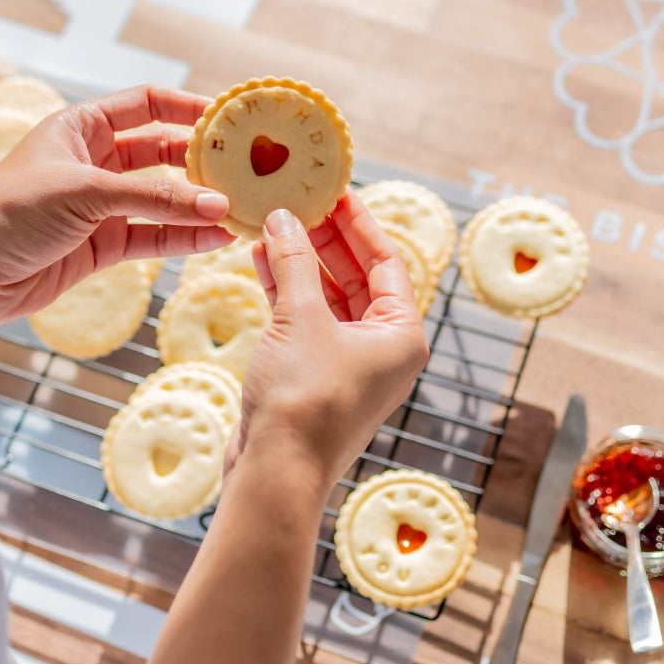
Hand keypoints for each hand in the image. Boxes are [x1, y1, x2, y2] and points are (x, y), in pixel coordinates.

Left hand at [0, 85, 233, 367]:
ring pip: (162, 199)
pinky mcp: (101, 246)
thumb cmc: (8, 213)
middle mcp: (93, 161)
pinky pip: (153, 237)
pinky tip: (216, 238)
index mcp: (80, 126)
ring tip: (242, 207)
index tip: (231, 118)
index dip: (188, 107)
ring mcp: (99, 206)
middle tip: (248, 166)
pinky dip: (183, 238)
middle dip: (201, 160)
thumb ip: (155, 198)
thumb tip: (216, 204)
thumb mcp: (85, 193)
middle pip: (162, 151)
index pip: (147, 104)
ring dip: (198, 204)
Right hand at [229, 194, 428, 489]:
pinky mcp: (314, 378)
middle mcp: (382, 350)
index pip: (387, 262)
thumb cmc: (303, 399)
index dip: (358, 223)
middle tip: (299, 202)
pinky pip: (305, 323)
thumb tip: (284, 217)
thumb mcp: (300, 318)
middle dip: (325, 241)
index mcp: (401, 335)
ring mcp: (348, 365)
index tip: (334, 192)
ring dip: (300, 264)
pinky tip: (262, 262)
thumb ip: (293, 262)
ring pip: (327, 300)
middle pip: (357, 278)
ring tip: (272, 225)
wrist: (276, 471)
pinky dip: (285, 294)